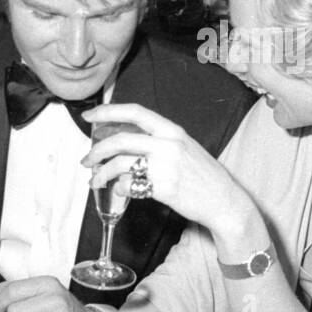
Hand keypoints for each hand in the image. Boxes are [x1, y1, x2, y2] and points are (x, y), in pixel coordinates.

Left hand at [81, 102, 254, 238]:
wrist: (224, 200)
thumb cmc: (204, 176)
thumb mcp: (185, 148)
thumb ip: (158, 141)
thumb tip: (124, 142)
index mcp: (173, 131)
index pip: (135, 111)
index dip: (108, 111)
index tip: (89, 115)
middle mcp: (168, 144)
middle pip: (120, 140)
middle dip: (96, 150)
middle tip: (87, 159)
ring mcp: (166, 166)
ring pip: (120, 165)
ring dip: (101, 174)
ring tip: (96, 181)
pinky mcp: (163, 188)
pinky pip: (130, 186)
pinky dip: (120, 188)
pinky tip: (122, 191)